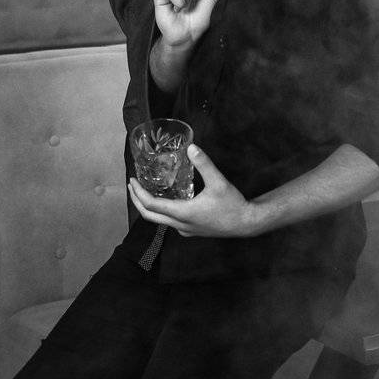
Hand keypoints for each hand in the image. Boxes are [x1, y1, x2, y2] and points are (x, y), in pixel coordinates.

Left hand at [128, 144, 263, 238]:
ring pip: (159, 221)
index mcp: (183, 213)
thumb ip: (204, 164)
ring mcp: (185, 230)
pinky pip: (169, 222)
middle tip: (132, 185)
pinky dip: (161, 212)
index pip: (152, 205)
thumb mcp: (219, 182)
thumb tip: (191, 147)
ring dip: (148, 207)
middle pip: (150, 216)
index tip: (133, 181)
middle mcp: (180, 225)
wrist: (246, 223)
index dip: (139, 193)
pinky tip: (166, 200)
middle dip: (137, 201)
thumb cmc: (233, 204)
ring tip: (144, 191)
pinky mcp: (191, 231)